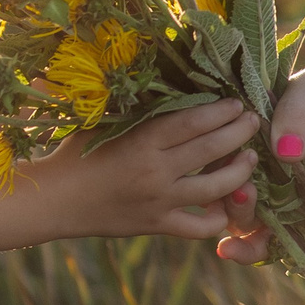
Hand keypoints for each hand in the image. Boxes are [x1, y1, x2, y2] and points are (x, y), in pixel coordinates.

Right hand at [36, 98, 260, 240]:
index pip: (190, 122)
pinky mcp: (157, 225)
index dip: (219, 111)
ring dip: (239, 172)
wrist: (52, 201)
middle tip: (253, 121)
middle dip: (238, 133)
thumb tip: (149, 77)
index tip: (236, 103)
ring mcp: (158, 201)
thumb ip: (127, 108)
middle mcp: (154, 172)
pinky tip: (224, 204)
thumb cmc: (71, 155)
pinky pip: (199, 227)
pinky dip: (217, 218)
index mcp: (139, 142)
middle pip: (209, 149)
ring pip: (214, 188)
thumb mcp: (96, 123)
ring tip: (249, 159)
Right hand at [216, 52, 304, 263]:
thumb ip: (296, 112)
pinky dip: (261, 248)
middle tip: (244, 192)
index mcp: (255, 130)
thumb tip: (284, 153)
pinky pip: (285, 236)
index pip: (221, 149)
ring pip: (251, 217)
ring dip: (237, 226)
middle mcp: (266, 163)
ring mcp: (290, 190)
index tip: (221, 162)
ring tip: (235, 233)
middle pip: (229, 187)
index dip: (213, 160)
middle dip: (226, 197)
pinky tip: (239, 253)